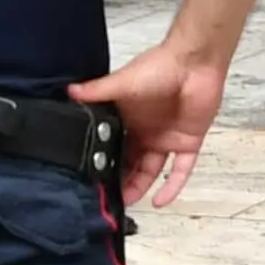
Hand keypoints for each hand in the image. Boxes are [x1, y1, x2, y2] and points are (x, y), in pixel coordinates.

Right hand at [72, 34, 230, 207]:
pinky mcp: (188, 143)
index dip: (104, 163)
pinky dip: (173, 187)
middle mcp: (146, 132)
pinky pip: (181, 171)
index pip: (113, 146)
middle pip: (130, 163)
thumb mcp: (122, 81)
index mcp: (128, 118)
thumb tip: (69, 92)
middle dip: (120, 180)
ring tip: (127, 202)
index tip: (92, 178)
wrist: (194, 61)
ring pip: (152, 171)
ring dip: (140, 187)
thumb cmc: (159, 66)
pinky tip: (160, 201)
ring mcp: (167, 139)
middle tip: (108, 197)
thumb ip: (97, 91)